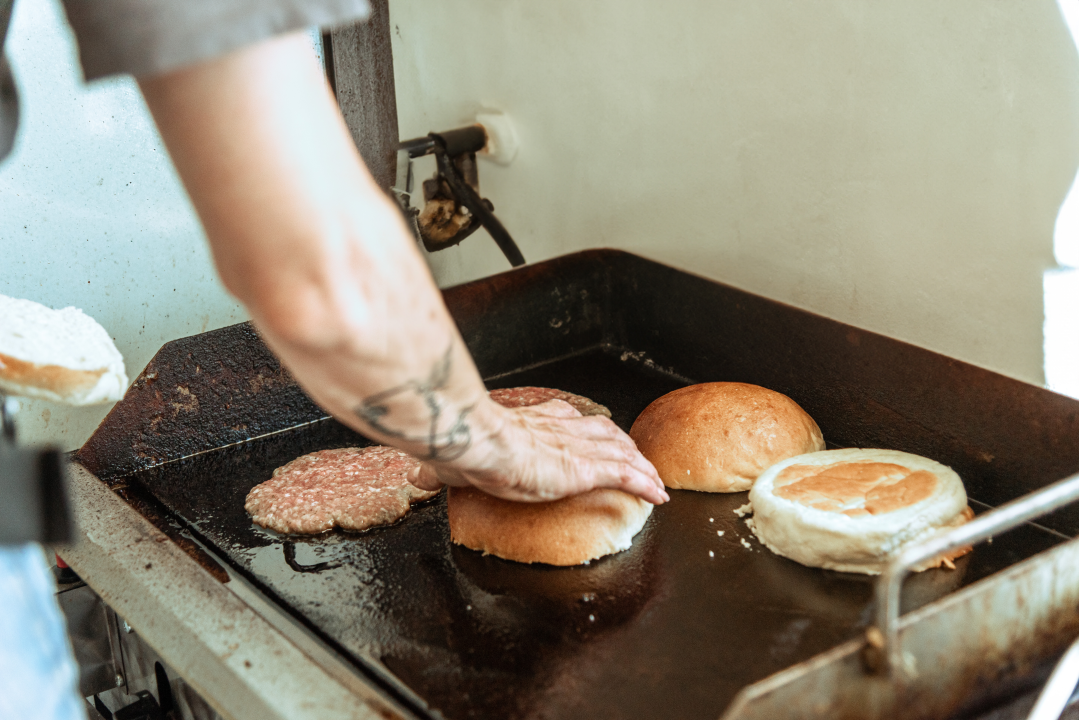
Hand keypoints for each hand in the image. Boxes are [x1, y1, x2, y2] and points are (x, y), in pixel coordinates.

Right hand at [409, 399, 668, 504]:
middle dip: (622, 444)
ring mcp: (577, 447)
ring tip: (652, 477)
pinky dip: (645, 484)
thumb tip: (418, 478)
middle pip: (604, 432)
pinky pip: (627, 476)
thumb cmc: (462, 447)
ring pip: (621, 451)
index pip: (569, 421)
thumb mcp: (450, 460)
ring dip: (640, 464)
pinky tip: (659, 495)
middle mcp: (562, 428)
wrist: (474, 441)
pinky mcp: (586, 468)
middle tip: (636, 457)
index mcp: (533, 422)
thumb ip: (440, 470)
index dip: (585, 429)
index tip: (593, 436)